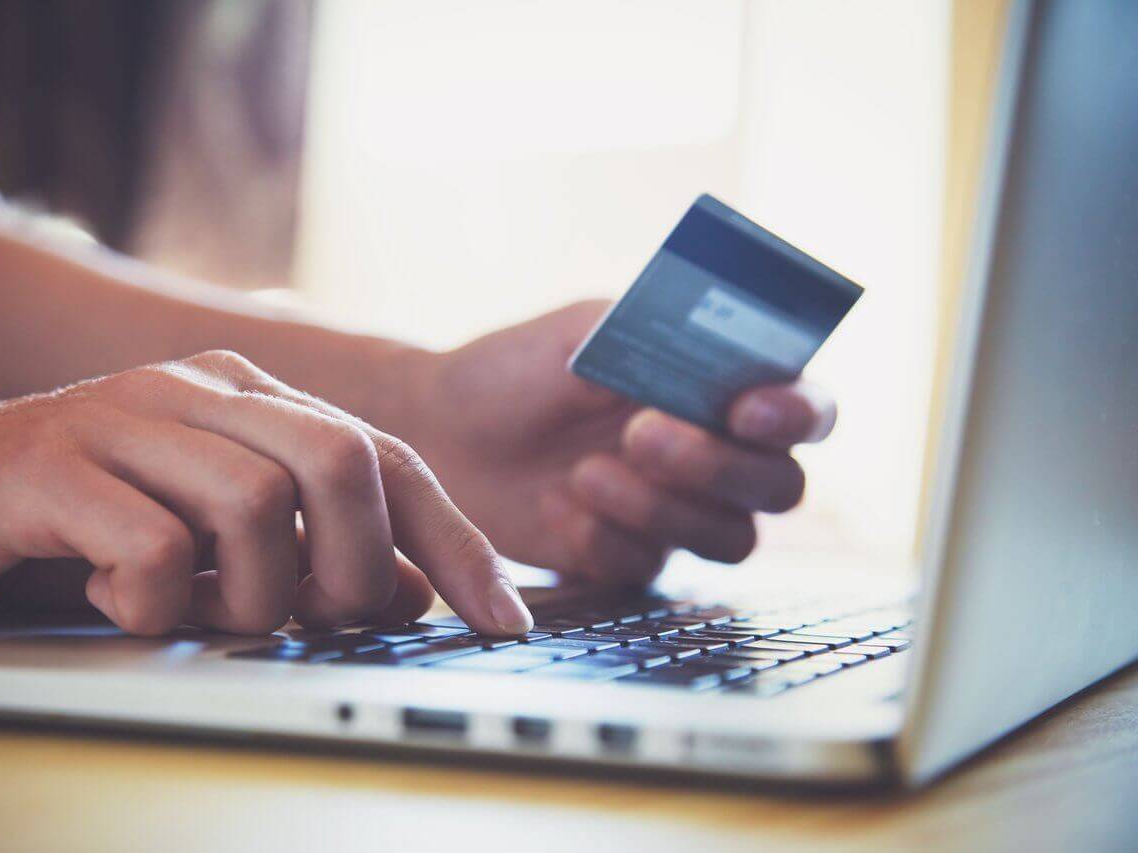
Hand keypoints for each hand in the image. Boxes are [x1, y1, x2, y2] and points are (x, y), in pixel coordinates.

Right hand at [0, 351, 531, 635]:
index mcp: (248, 398)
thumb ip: (307, 553)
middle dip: (354, 567)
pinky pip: (151, 548)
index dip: (456, 542)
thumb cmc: (71, 526)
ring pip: (256, 506)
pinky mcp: (50, 464)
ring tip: (197, 612)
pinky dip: (151, 604)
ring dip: (248, 597)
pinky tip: (112, 601)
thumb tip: (411, 591)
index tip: (506, 620)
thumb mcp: (208, 544)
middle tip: (316, 618)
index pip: (387, 458)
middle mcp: (196, 390)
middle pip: (342, 460)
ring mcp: (122, 417)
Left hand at [403, 301, 835, 584]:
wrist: (445, 428)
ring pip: (730, 539)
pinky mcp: (631, 559)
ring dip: (664, 508)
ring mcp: (678, 514)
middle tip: (640, 434)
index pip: (805, 409)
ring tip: (586, 472)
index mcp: (723, 390)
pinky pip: (650, 568)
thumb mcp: (586, 330)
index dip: (797, 414)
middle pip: (780, 487)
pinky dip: (606, 538)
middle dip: (717, 464)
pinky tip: (559, 505)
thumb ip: (654, 333)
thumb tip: (714, 340)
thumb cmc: (521, 367)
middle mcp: (718, 458)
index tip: (746, 408)